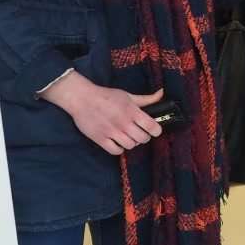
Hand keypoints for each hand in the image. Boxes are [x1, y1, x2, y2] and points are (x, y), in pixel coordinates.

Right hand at [39, 71, 163, 154]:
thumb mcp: (128, 95)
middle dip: (144, 137)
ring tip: (128, 136)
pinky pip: (116, 151)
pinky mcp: (100, 139)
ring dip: (132, 142)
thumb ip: (146, 99)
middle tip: (140, 132)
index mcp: (132, 111)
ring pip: (130, 145)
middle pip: (142, 138)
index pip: (152, 126)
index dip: (156, 130)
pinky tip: (118, 142)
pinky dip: (119, 148)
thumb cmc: (106, 96)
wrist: (82, 99)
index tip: (154, 130)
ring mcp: (112, 132)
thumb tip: (162, 93)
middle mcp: (123, 123)